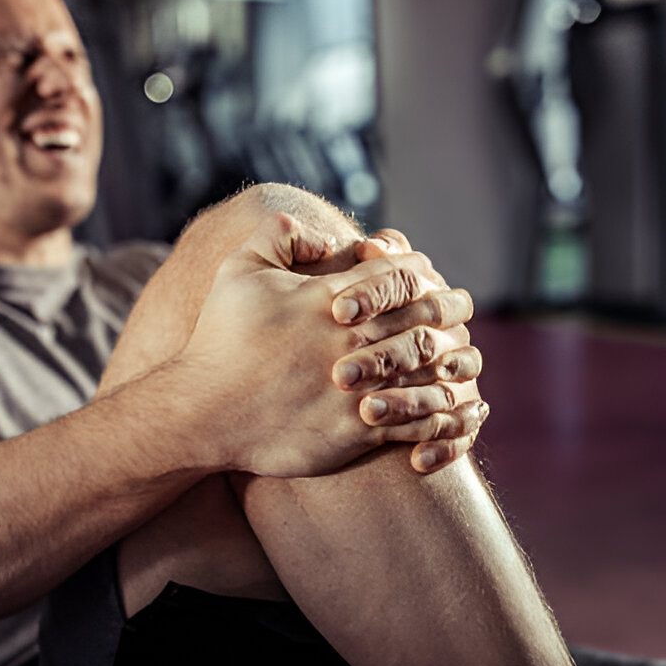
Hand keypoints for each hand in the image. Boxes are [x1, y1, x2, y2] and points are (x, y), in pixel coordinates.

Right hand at [181, 215, 486, 478]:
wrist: (201, 412)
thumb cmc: (218, 340)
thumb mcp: (239, 270)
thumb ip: (279, 234)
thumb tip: (326, 235)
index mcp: (329, 298)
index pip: (398, 273)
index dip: (421, 272)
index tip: (429, 277)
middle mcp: (350, 341)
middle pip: (424, 317)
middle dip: (450, 310)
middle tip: (463, 310)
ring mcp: (357, 388)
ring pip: (428, 369)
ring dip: (450, 362)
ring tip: (461, 360)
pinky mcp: (356, 431)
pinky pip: (415, 421)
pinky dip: (438, 414)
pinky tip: (448, 410)